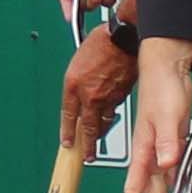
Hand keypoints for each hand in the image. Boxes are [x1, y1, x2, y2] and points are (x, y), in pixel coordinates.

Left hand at [59, 26, 133, 154]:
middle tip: (87, 155)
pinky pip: (116, 109)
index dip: (67, 132)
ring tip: (99, 140)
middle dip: (87, 145)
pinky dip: (112, 114)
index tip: (67, 143)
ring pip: (103, 122)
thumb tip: (78, 94)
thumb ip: (77, 81)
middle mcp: (89, 94)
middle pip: (87, 128)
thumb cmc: (101, 42)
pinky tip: (112, 116)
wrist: (123, 37)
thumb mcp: (79, 60)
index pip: (67, 116)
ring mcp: (107, 97)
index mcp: (73, 85)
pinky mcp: (122, 96)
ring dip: (101, 133)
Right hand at [123, 41, 191, 192]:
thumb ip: (166, 141)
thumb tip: (166, 164)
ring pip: (172, 182)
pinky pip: (184, 168)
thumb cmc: (161, 87)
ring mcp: (163, 148)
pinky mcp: (175, 141)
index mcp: (143, 149)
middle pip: (155, 190)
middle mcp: (151, 153)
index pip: (134, 185)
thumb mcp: (165, 115)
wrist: (168, 67)